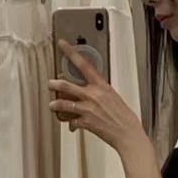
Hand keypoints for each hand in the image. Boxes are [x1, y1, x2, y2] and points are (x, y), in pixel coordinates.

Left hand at [49, 40, 143, 154]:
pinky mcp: (86, 122)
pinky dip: (70, 125)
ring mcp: (88, 109)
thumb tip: (89, 90)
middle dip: (54, 84)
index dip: (71, 53)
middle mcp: (93, 95)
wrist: (127, 132)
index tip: (62, 44)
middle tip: (50, 84)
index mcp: (101, 86)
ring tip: (52, 105)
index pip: (83, 65)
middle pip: (66, 85)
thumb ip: (99, 91)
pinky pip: (71, 122)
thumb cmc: (123, 116)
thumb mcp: (112, 96)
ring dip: (55, 104)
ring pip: (63, 103)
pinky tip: (72, 126)